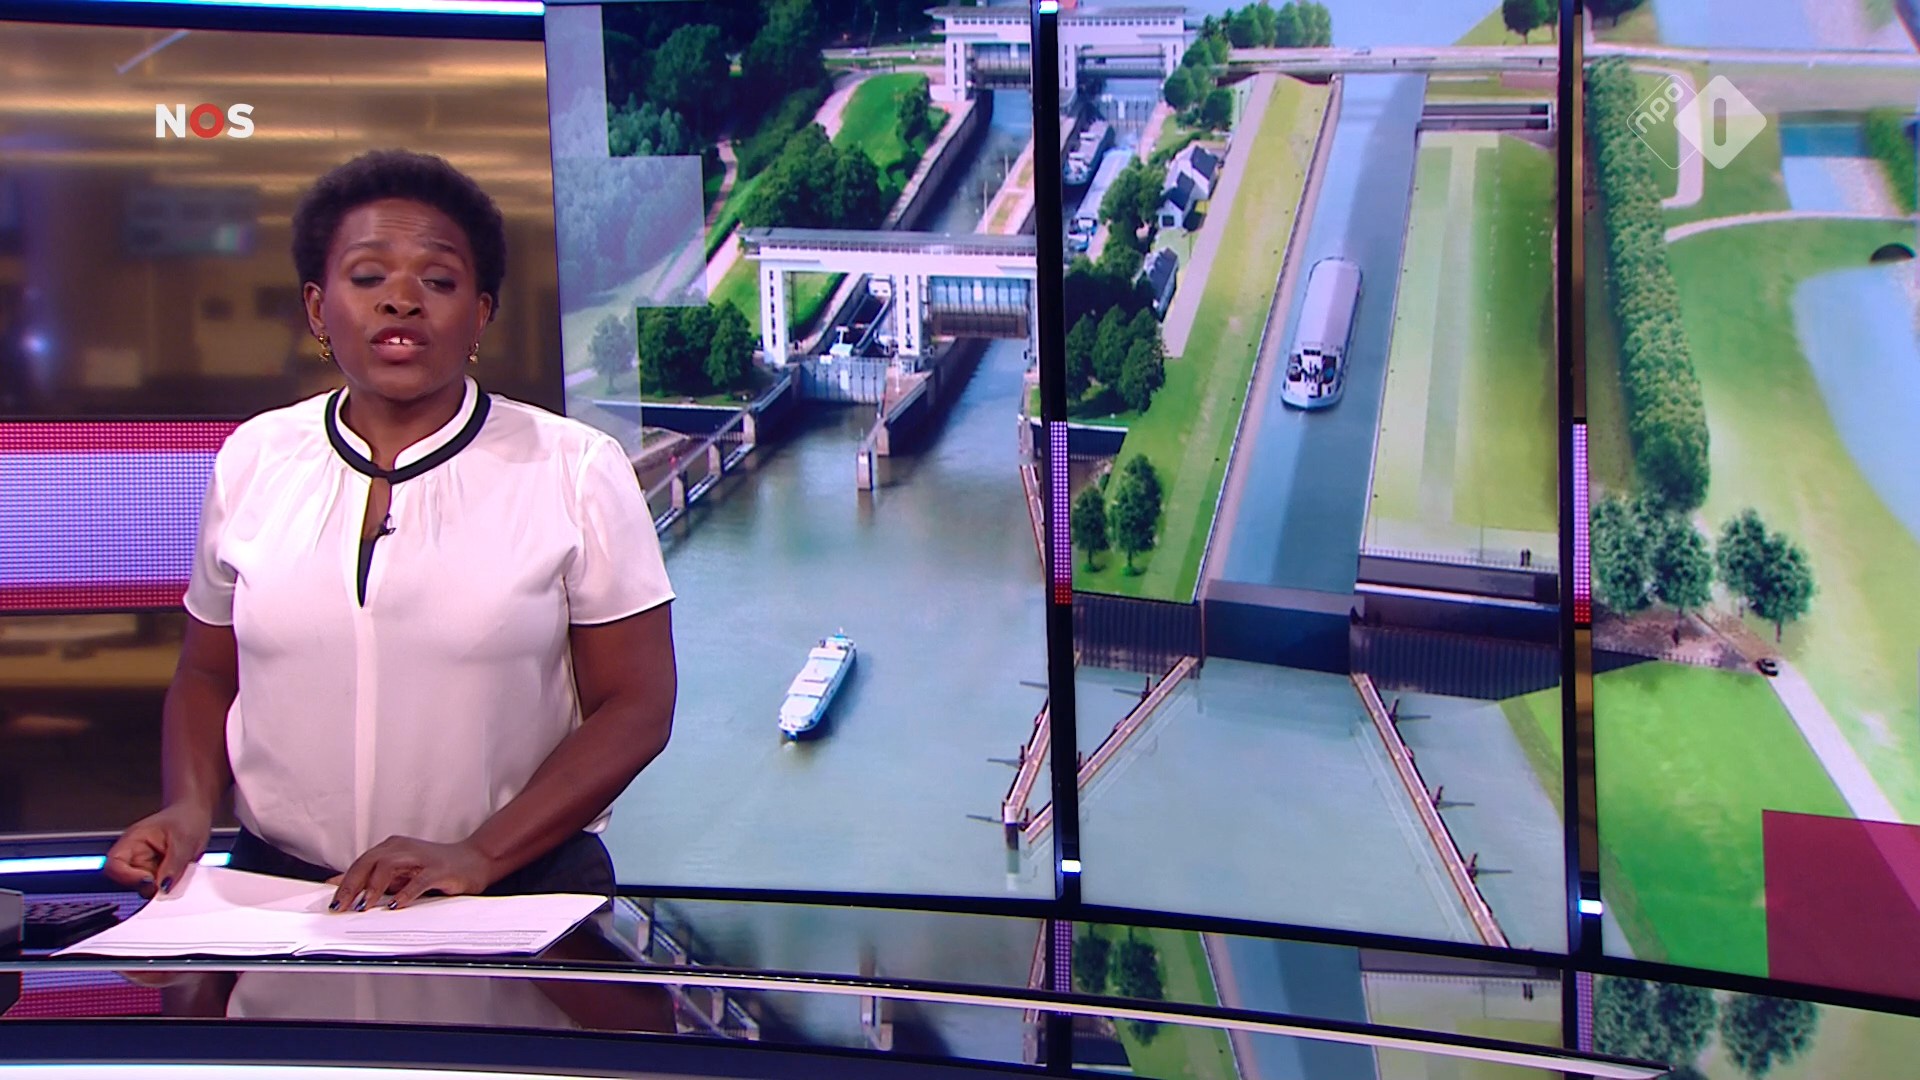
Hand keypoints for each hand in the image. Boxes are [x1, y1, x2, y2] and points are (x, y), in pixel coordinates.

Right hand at [104, 803, 211, 897]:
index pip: (114, 865)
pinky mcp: (156, 874)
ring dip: (161, 886)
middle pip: (127, 882)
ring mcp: (144, 866)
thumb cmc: (186, 818)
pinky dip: (169, 886)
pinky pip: (158, 887)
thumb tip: (163, 887)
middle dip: (148, 885)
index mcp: (132, 842)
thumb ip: (173, 866)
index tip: (149, 881)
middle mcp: (134, 856)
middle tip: (169, 881)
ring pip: (144, 888)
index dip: (127, 877)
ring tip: (179, 871)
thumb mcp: (184, 841)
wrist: (195, 815)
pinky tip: (181, 874)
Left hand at [328, 836, 494, 912]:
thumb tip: (340, 886)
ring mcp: (421, 857)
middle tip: (341, 906)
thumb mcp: (401, 873)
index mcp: (392, 848)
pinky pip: (418, 880)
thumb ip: (374, 878)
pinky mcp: (439, 869)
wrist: (475, 860)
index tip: (330, 902)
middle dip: (352, 885)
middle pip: (369, 861)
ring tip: (364, 906)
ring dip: (373, 887)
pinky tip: (396, 906)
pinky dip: (405, 893)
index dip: (343, 882)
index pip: (361, 863)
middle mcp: (403, 848)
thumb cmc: (435, 867)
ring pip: (388, 866)